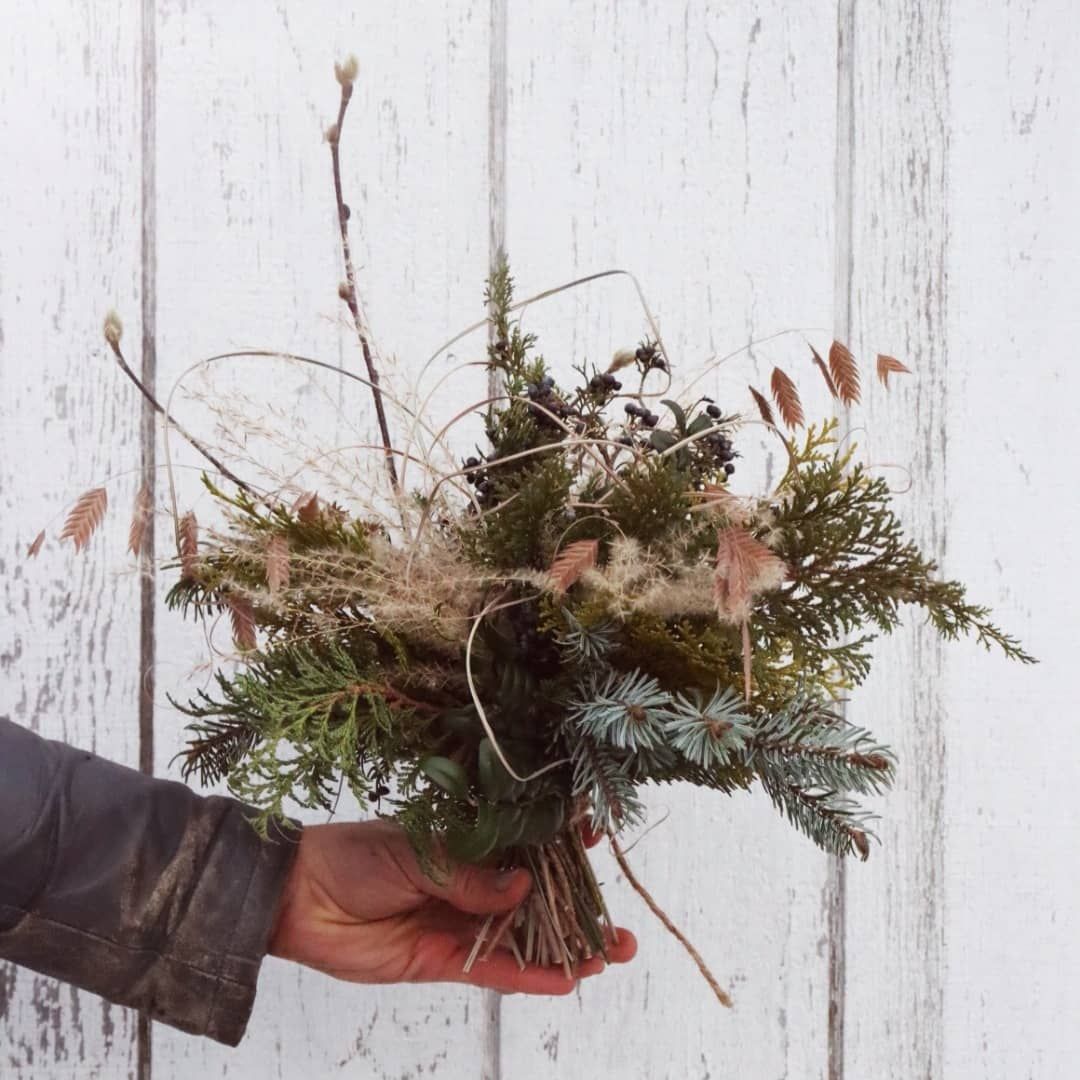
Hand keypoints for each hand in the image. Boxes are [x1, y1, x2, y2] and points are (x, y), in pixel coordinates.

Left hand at [268, 819, 636, 994]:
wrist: (298, 897)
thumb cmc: (353, 855)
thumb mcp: (416, 850)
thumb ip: (470, 874)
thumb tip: (524, 887)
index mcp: (467, 841)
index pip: (526, 843)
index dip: (564, 846)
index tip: (598, 842)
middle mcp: (471, 882)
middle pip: (537, 899)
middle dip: (579, 911)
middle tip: (621, 930)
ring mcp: (460, 922)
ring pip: (524, 939)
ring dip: (566, 950)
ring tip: (609, 957)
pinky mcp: (442, 960)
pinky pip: (493, 972)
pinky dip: (528, 977)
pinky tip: (564, 981)